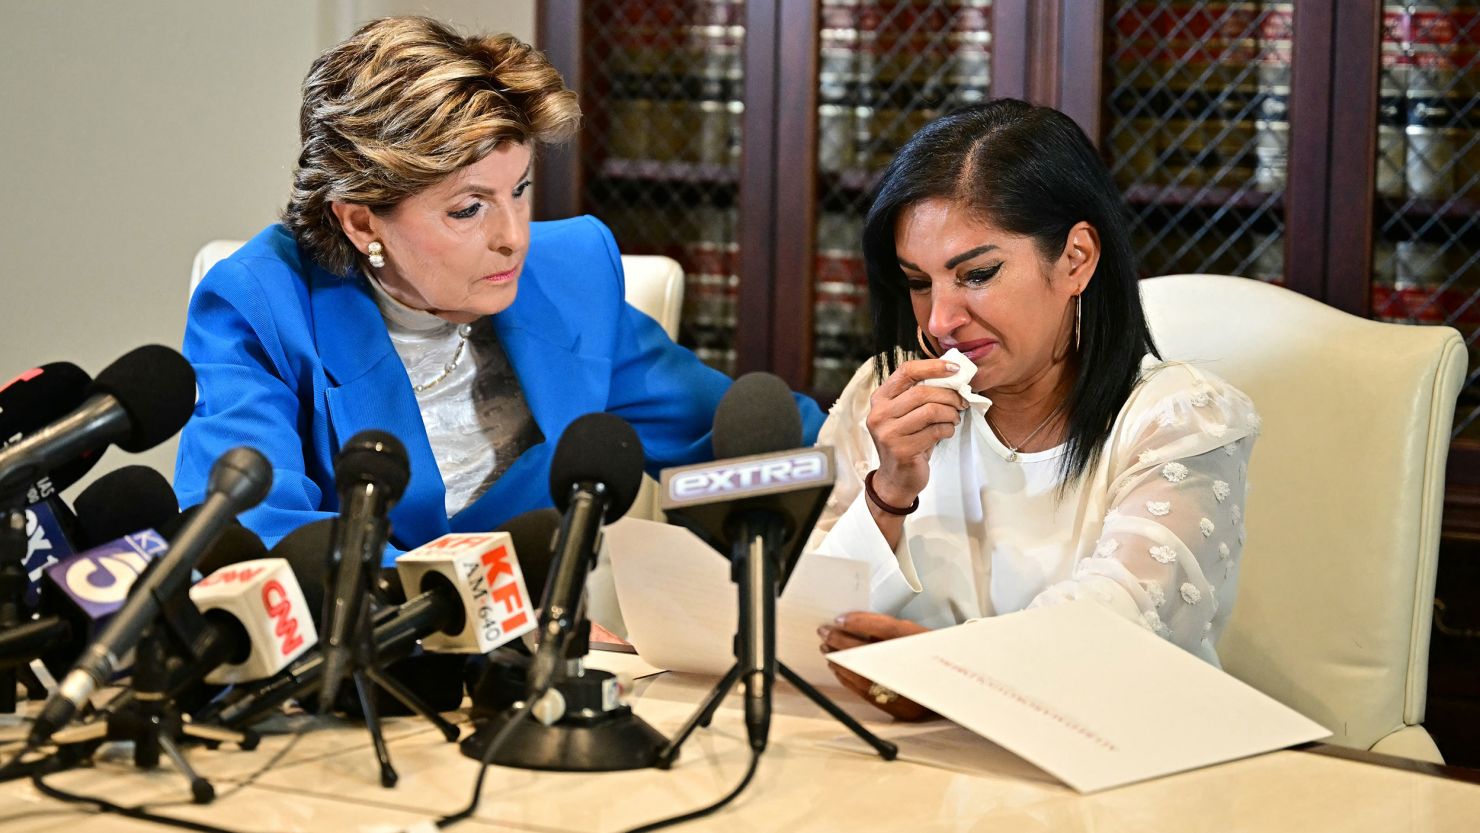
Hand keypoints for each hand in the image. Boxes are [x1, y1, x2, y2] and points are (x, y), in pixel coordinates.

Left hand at [818, 611, 936, 720]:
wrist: (959, 693)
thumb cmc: (937, 659)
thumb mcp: (920, 636)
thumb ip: (892, 630)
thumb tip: (857, 624)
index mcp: (926, 646)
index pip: (889, 629)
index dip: (862, 622)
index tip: (839, 620)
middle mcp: (917, 669)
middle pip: (871, 653)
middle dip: (842, 641)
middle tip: (824, 633)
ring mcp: (908, 692)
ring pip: (864, 675)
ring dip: (841, 661)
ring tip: (827, 649)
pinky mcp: (900, 709)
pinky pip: (866, 692)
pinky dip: (849, 678)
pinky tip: (839, 669)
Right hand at [865, 359, 966, 507]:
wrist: (896, 478)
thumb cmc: (907, 441)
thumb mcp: (907, 414)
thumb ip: (920, 394)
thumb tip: (952, 374)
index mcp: (880, 399)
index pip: (906, 371)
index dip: (933, 367)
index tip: (955, 369)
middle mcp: (879, 414)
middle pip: (922, 392)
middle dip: (948, 395)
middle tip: (962, 401)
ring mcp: (888, 433)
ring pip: (930, 411)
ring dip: (950, 413)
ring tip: (955, 418)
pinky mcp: (901, 449)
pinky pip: (934, 431)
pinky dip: (948, 429)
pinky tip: (947, 432)